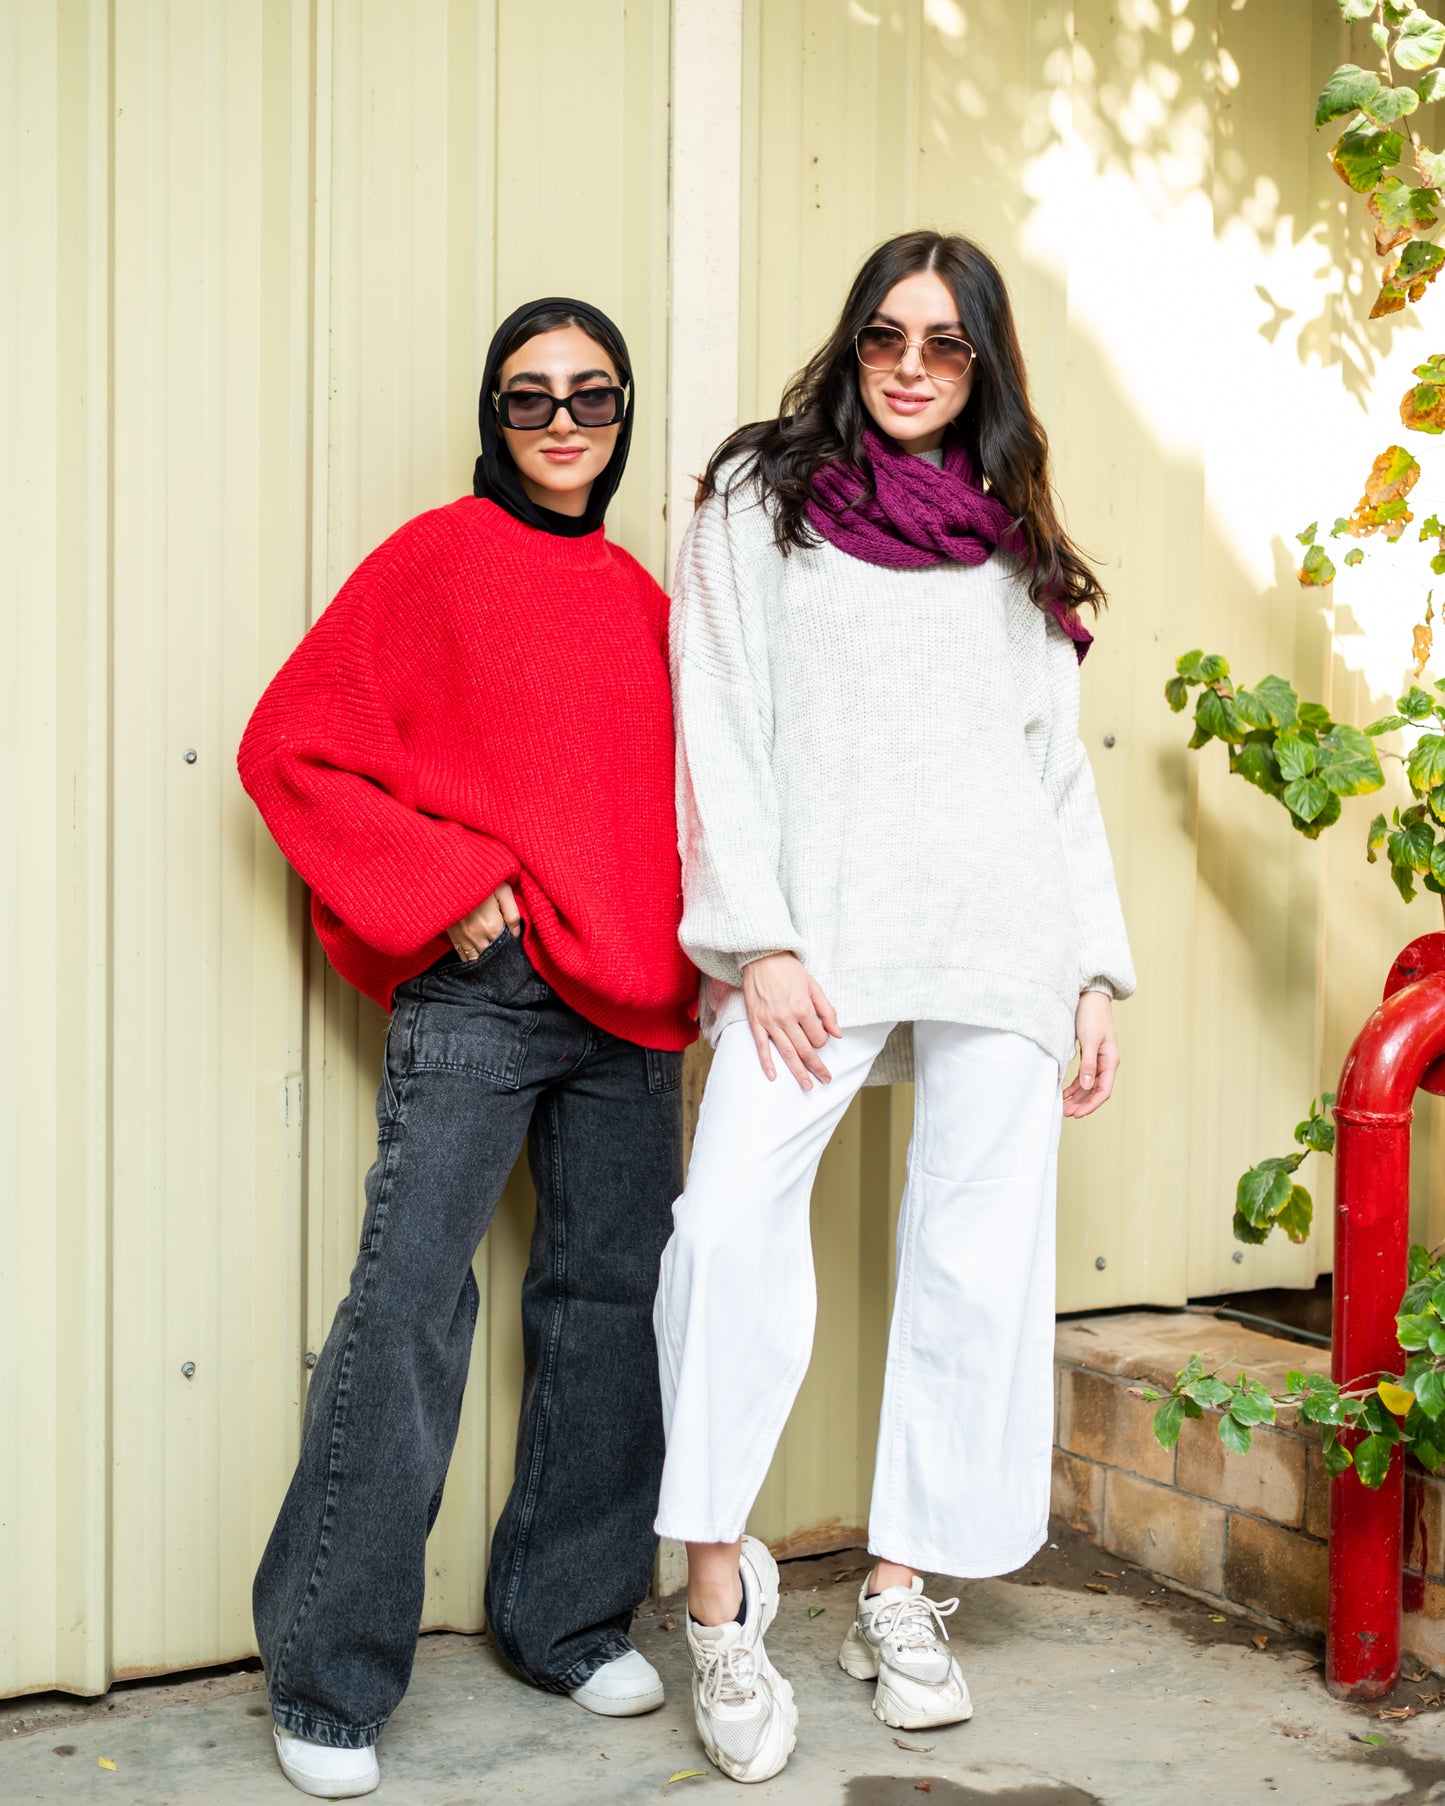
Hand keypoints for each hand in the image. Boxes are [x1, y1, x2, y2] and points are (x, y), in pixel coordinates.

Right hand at [448, 883, 521, 960]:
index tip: (515, 945)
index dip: (512, 948)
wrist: (452, 875)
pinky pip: (463, 957)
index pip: (506, 947)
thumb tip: (516, 934)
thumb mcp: (503, 891)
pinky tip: (478, 955)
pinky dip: (471, 959)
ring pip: (477, 960)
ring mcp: (462, 938)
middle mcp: (476, 936)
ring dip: (485, 959)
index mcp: (492, 926)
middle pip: (492, 956)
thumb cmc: (481, 879)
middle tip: (505, 951)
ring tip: (493, 955)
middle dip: (499, 955)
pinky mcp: (452, 937)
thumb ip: (512, 914)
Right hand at [741, 953, 841, 1090]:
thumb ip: (827, 1011)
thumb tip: (837, 1034)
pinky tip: (773, 1076)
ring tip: (807, 1086)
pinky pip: (761, 1047)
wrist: (762, 957)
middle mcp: (787, 1018)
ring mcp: (770, 1022)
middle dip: (817, 1068)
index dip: (823, 1042)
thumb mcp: (814, 986)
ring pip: (786, 1053)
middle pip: (805, 1051)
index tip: (821, 1039)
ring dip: (797, 1072)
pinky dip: (767, 1063)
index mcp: (803, 1009)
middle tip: (825, 1081)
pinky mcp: (756, 1022)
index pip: (818, 1038)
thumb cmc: (790, 970)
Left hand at [1063, 990, 1118, 1117]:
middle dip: (1082, 1104)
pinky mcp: (1089, 1054)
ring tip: (1064, 1107)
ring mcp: (1098, 1059)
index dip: (1090, 1105)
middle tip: (1066, 1113)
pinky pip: (1083, 1076)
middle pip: (1095, 1091)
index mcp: (1110, 1061)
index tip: (1077, 1114)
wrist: (1090, 996)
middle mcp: (1106, 1062)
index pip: (1103, 1091)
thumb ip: (1088, 1064)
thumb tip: (1086, 1087)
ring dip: (1077, 1097)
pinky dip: (1074, 1086)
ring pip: (1088, 1085)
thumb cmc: (1092, 1015)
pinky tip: (1065, 1092)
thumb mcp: (1090, 1040)